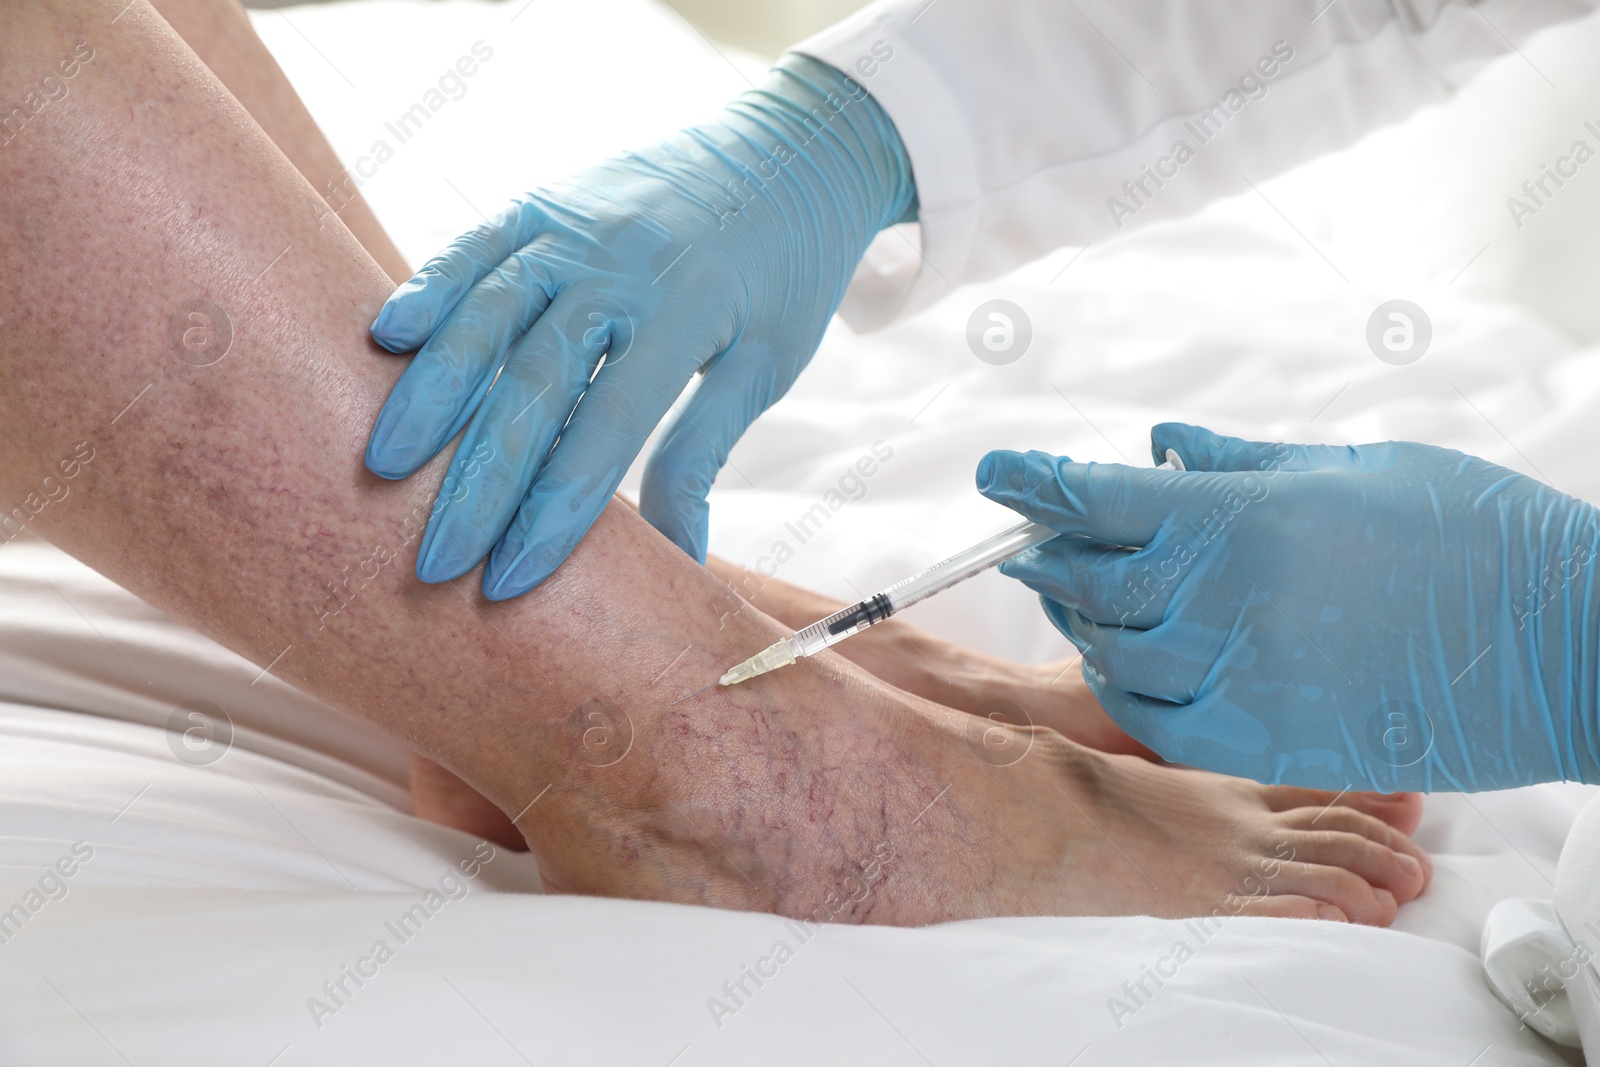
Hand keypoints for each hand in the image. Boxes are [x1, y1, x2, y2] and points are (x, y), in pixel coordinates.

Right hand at [364, 55, 914, 597]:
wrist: (792, 151)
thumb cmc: (782, 276)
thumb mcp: (766, 365)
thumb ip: (703, 452)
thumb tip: (678, 563)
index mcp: (690, 315)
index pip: (609, 429)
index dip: (557, 510)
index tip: (510, 581)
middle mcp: (624, 267)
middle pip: (536, 382)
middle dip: (482, 478)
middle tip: (435, 558)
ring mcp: (577, 227)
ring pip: (489, 312)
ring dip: (434, 393)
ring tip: (385, 467)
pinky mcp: (545, 201)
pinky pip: (476, 245)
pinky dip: (428, 287)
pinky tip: (384, 338)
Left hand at [977, 423, 1599, 792]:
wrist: (1569, 644)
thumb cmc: (1473, 534)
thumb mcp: (1356, 467)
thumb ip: (1240, 462)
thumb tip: (1160, 444)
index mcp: (1245, 519)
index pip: (1100, 499)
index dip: (1036, 483)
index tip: (999, 473)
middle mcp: (1228, 601)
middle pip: (1090, 580)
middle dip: (1051, 553)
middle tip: (1036, 536)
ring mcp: (1245, 679)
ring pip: (1111, 656)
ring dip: (1084, 622)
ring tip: (1083, 597)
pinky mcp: (1270, 742)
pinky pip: (1158, 724)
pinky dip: (1125, 691)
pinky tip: (1126, 665)